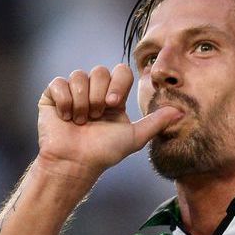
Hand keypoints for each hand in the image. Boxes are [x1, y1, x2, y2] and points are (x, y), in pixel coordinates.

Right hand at [36, 64, 181, 180]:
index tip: (112, 104)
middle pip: (99, 71)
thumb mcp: (134, 137)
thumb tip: (181, 111)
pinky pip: (59, 83)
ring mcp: (72, 92)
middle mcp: (93, 91)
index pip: (120, 71)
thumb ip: (156, 122)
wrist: (75, 164)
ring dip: (80, 102)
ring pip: (78, 76)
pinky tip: (65, 117)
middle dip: (97, 96)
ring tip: (79, 121)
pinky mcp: (53, 96)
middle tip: (94, 117)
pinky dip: (64, 101)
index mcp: (113, 96)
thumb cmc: (104, 153)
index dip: (117, 84)